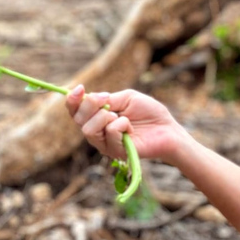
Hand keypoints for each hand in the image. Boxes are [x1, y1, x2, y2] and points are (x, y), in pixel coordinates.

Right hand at [65, 85, 190, 163]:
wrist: (167, 129)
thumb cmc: (149, 113)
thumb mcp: (126, 98)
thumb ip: (108, 99)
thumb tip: (91, 98)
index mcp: (97, 117)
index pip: (75, 112)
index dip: (72, 100)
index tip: (79, 88)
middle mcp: (98, 132)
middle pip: (78, 120)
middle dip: (89, 105)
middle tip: (105, 100)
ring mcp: (105, 144)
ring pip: (89, 129)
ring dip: (104, 117)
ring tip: (121, 116)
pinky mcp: (116, 152)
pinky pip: (110, 133)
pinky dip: (121, 124)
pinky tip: (130, 127)